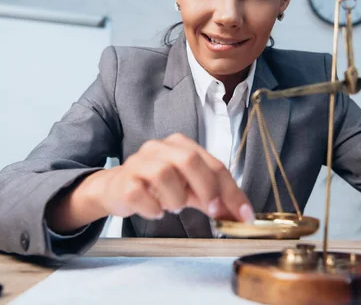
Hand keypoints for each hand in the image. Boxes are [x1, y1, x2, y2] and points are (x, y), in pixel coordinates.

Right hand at [84, 133, 253, 222]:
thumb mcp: (188, 189)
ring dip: (175, 199)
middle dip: (207, 188)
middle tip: (213, 211)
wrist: (116, 189)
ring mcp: (139, 163)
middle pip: (189, 160)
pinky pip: (140, 194)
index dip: (232, 190)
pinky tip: (155, 211)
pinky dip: (153, 208)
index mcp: (181, 145)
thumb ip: (212, 198)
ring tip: (173, 206)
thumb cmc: (157, 187)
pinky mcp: (123, 181)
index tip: (243, 214)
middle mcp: (159, 148)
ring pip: (164, 175)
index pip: (214, 164)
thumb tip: (238, 215)